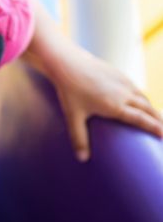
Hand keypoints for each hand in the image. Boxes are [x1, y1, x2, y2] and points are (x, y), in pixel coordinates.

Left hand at [51, 47, 162, 161]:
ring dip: (151, 106)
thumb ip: (79, 138)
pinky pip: (134, 86)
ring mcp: (121, 81)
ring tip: (156, 116)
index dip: (155, 128)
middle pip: (147, 108)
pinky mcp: (116, 72)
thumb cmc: (69, 90)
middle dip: (158, 119)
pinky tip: (139, 98)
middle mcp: (123, 93)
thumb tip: (82, 159)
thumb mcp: (73, 116)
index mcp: (116, 106)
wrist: (66, 62)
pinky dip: (141, 95)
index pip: (141, 119)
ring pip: (142, 96)